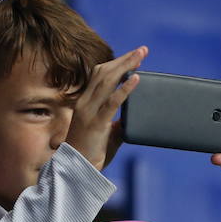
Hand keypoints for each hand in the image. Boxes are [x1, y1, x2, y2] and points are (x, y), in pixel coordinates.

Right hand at [65, 46, 146, 170]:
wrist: (78, 171)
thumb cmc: (91, 154)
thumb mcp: (104, 133)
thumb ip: (115, 124)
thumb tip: (127, 119)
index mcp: (84, 102)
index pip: (98, 75)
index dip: (115, 63)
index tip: (132, 57)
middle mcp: (85, 103)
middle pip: (104, 73)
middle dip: (124, 60)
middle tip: (142, 50)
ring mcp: (89, 112)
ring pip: (107, 81)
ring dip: (126, 67)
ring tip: (141, 57)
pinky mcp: (97, 123)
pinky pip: (112, 102)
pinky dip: (125, 89)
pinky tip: (136, 79)